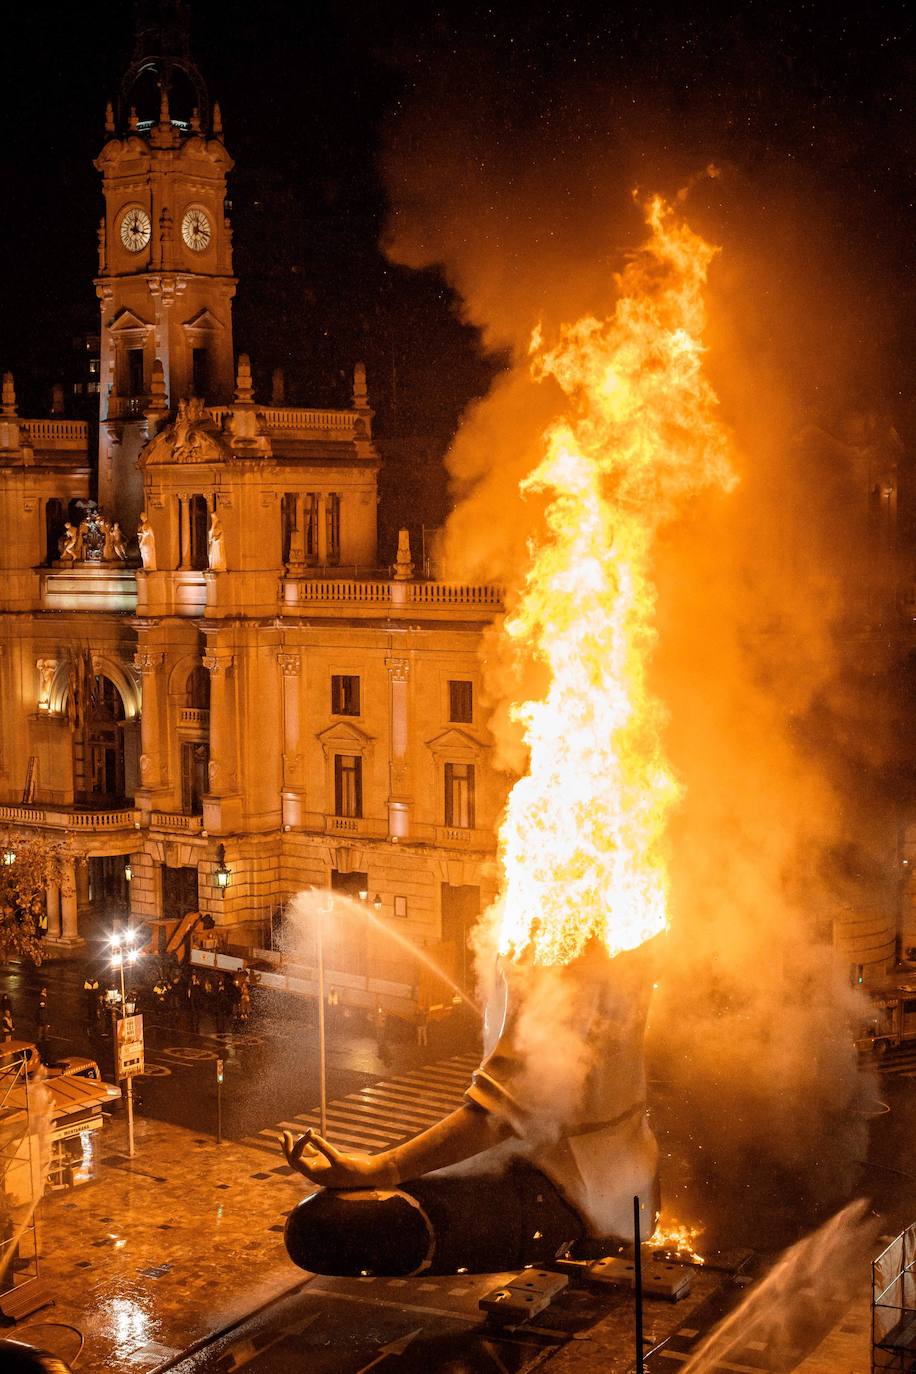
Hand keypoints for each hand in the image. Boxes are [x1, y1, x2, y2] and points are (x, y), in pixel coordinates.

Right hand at [280, 1129, 395, 1189]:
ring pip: (305, 1162)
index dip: (288, 1149)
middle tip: (284, 1133)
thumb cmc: (351, 1166)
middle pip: (294, 1163)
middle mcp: (320, 1175)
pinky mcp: (342, 1164)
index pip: (294, 1163)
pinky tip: (313, 1134)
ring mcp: (330, 1172)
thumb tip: (307, 1142)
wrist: (372, 1174)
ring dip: (300, 1145)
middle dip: (287, 1148)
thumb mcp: (330, 1159)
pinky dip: (319, 1143)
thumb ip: (318, 1153)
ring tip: (295, 1133)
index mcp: (316, 1172)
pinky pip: (328, 1153)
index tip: (290, 1134)